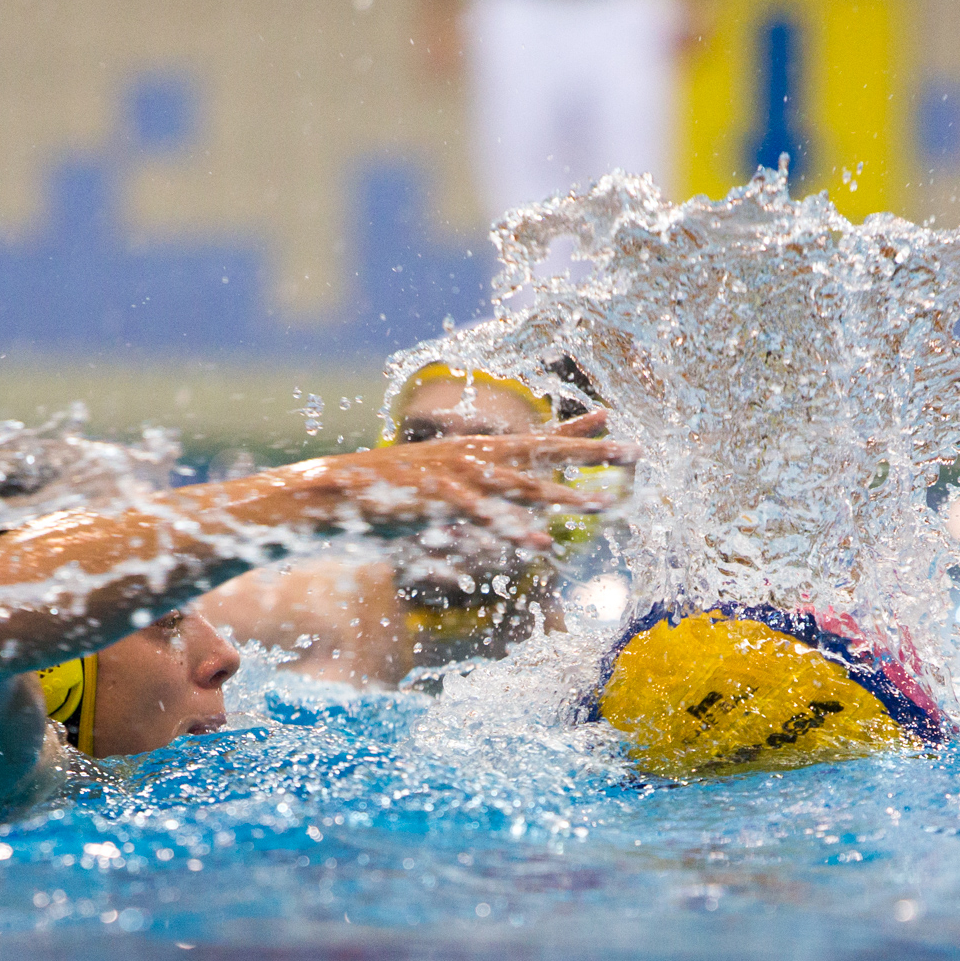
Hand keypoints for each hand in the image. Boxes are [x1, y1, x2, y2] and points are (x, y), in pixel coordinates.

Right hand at [186, 411, 636, 549]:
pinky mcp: (433, 502)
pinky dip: (512, 529)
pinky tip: (542, 543)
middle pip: (538, 452)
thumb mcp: (428, 493)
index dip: (572, 430)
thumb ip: (458, 497)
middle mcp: (465, 457)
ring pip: (519, 485)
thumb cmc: (377, 498)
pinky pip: (481, 518)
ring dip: (562, 496)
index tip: (613, 417)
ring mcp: (451, 477)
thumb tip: (477, 509)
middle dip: (589, 451)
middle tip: (636, 452)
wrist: (323, 494)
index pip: (529, 438)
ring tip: (603, 505)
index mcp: (466, 452)